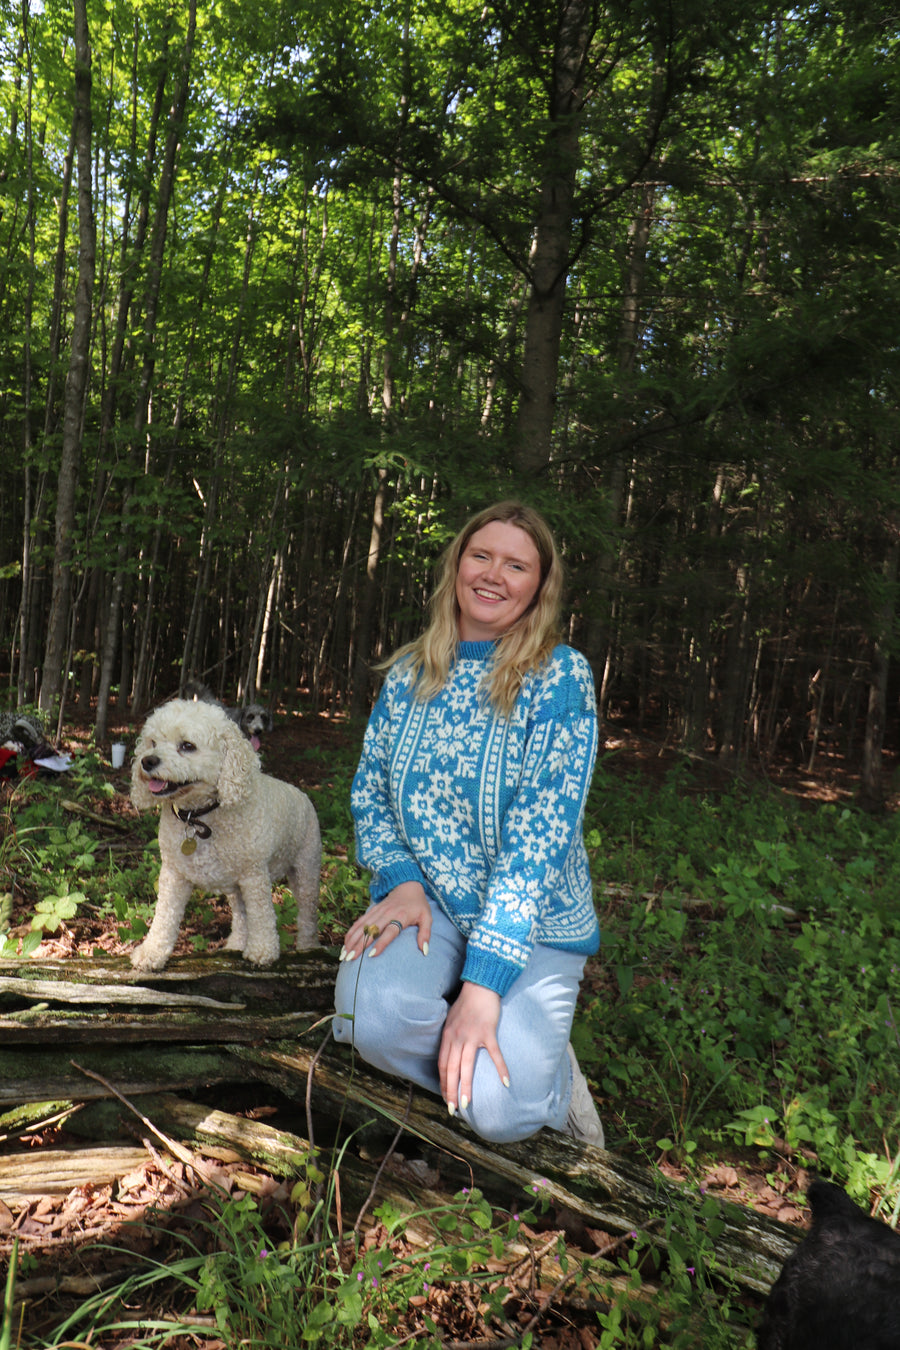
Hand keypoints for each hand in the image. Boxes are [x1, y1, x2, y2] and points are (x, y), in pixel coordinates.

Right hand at [339, 880, 431, 961]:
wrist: (407, 885)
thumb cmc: (418, 905)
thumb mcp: (427, 917)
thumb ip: (425, 934)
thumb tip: (424, 951)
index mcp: (401, 916)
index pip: (389, 932)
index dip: (380, 943)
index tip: (371, 955)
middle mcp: (387, 914)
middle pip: (371, 930)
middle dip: (359, 945)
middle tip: (350, 958)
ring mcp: (377, 911)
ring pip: (362, 927)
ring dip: (352, 940)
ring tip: (344, 955)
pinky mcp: (372, 911)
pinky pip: (359, 922)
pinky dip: (351, 932)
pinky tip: (345, 943)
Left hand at [438, 981, 508, 1115]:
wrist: (480, 985)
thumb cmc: (466, 1003)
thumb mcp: (451, 1020)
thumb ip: (450, 1037)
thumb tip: (450, 1055)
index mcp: (447, 1036)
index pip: (443, 1065)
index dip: (443, 1082)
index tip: (445, 1097)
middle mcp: (457, 1038)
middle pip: (452, 1069)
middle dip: (451, 1091)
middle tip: (453, 1109)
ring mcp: (472, 1036)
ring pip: (467, 1066)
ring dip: (466, 1087)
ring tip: (467, 1103)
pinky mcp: (488, 1032)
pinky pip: (494, 1054)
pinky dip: (500, 1068)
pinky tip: (505, 1082)